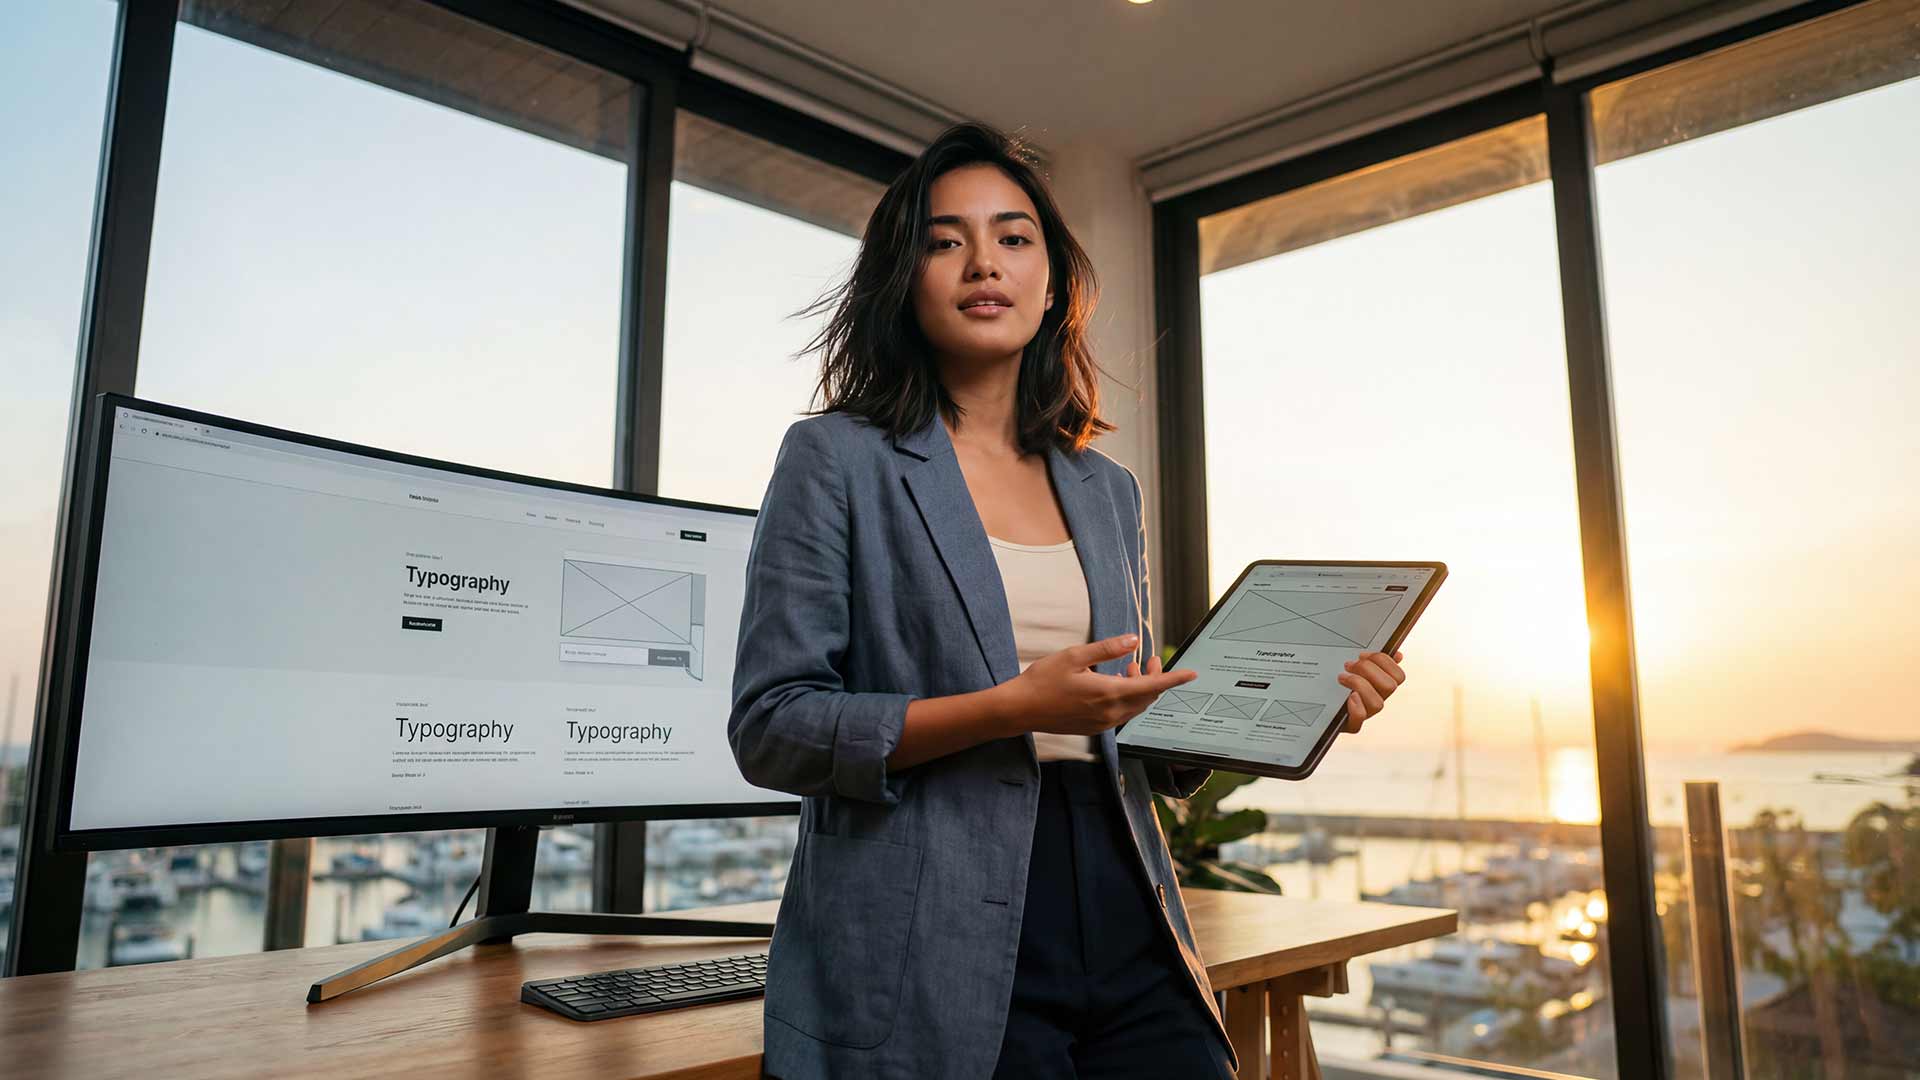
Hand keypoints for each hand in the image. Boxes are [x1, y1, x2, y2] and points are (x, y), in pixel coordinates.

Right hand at [1000, 634, 1196, 737]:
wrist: (1020, 709)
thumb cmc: (1043, 680)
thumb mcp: (1075, 656)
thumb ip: (1107, 649)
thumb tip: (1133, 641)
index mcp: (1108, 694)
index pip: (1152, 686)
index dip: (1173, 679)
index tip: (1191, 674)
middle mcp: (1110, 713)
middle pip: (1147, 697)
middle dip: (1154, 678)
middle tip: (1151, 657)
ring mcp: (1102, 723)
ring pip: (1135, 706)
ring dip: (1139, 687)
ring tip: (1129, 666)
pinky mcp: (1094, 727)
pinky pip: (1121, 713)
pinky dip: (1126, 697)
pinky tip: (1113, 682)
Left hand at [1337, 650, 1405, 732]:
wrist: (1316, 704)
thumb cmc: (1336, 684)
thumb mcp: (1354, 669)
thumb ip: (1373, 661)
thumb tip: (1398, 655)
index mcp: (1380, 686)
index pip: (1398, 676)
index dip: (1384, 661)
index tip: (1363, 654)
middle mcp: (1376, 700)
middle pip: (1389, 687)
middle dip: (1368, 669)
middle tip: (1348, 665)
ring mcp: (1365, 713)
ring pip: (1377, 703)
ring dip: (1359, 685)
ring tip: (1341, 678)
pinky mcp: (1350, 725)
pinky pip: (1359, 719)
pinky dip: (1356, 707)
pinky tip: (1347, 697)